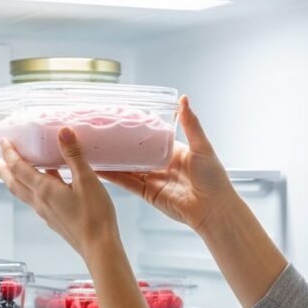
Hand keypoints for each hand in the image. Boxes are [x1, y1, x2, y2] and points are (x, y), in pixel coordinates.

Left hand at [0, 128, 119, 259]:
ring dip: (15, 180)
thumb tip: (63, 132)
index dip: (10, 154)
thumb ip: (74, 155)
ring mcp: (46, 213)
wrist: (98, 247)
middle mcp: (40, 202)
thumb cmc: (94, 215)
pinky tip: (44, 187)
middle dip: (4, 169)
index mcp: (44, 189)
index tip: (4, 142)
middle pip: (14, 183)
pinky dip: (32, 189)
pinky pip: (37, 200)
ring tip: (14, 171)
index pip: (19, 168)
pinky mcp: (55, 220)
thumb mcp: (87, 180)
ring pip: (23, 193)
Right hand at [99, 96, 236, 234]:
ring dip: (112, 160)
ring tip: (94, 148)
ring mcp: (153, 180)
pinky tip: (98, 168)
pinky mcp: (147, 193)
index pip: (151, 138)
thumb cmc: (213, 178)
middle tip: (101, 132)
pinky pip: (126, 183)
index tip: (121, 119)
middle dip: (120, 144)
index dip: (137, 129)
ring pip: (127, 167)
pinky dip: (112, 176)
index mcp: (174, 152)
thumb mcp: (202, 147)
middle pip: (135, 152)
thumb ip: (190, 124)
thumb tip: (184, 99)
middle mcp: (161, 165)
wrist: (212, 208)